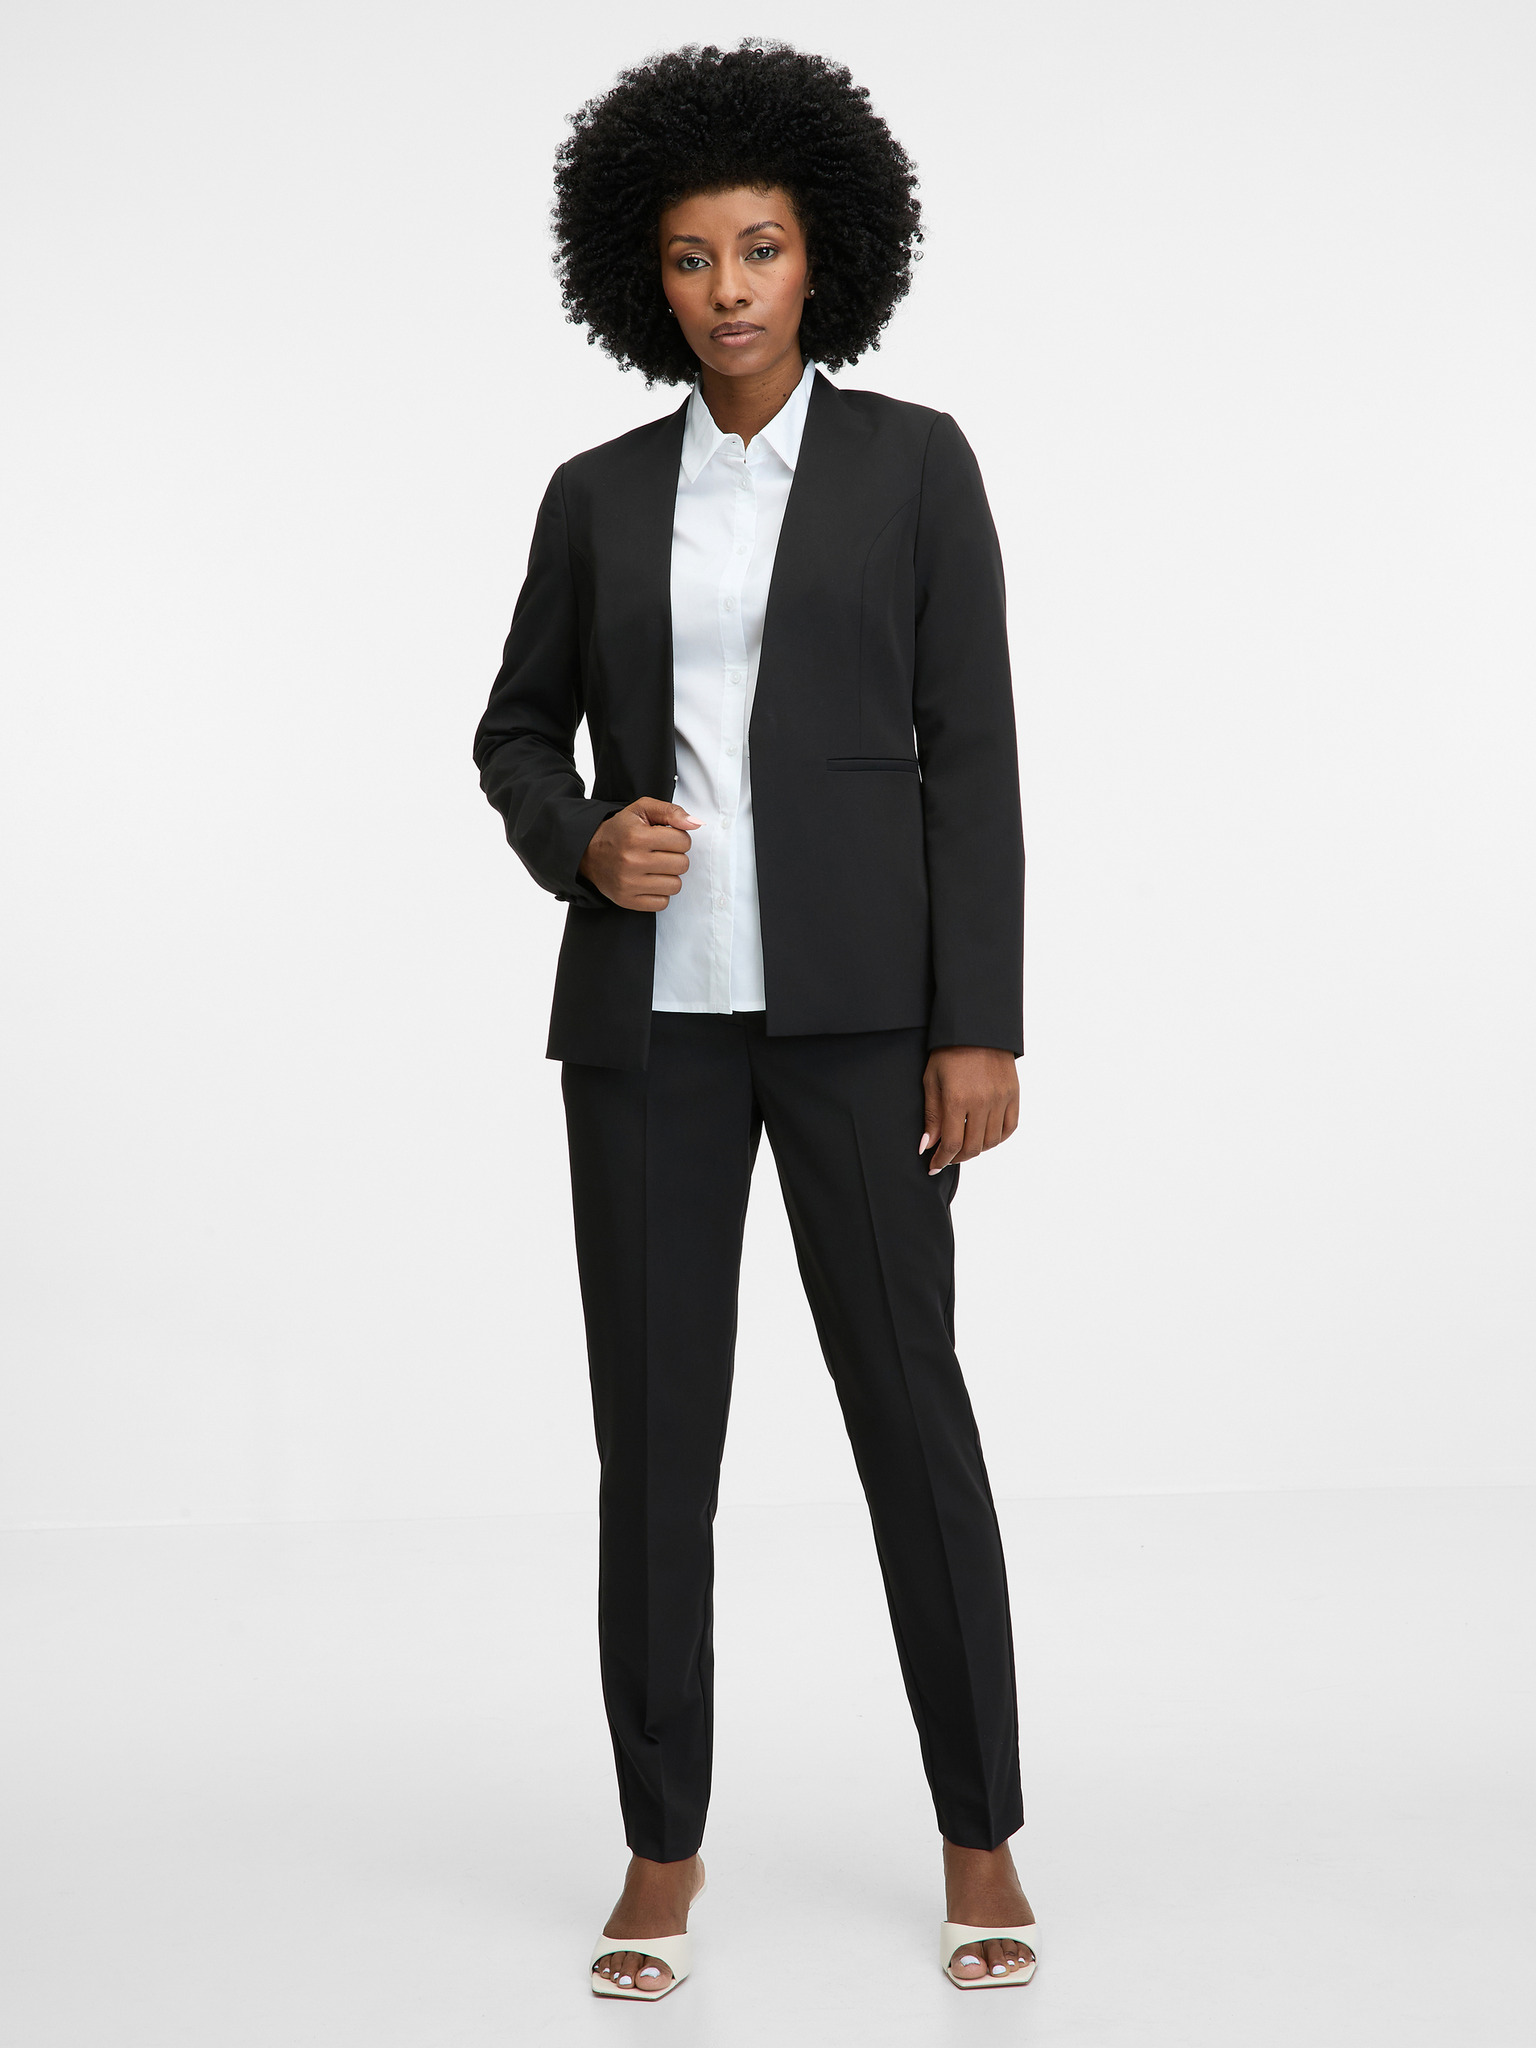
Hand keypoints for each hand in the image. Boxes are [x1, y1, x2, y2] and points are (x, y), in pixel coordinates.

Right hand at [579, 798, 701, 910]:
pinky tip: (649, 881)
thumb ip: (671, 811)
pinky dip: (660, 893)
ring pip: (675, 885)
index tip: (666, 838)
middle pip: (682, 864)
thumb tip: (696, 823)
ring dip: (669, 876)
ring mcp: (629, 883)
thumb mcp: (642, 810)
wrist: (588, 853)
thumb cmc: (620, 830)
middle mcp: (632, 861)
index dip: (679, 838)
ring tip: (655, 867)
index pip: (683, 842)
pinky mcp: (627, 900)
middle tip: (660, 853)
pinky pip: (663, 903)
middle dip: (676, 857)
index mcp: (637, 836)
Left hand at [919, 1047, 1019, 1174]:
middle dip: (957, 1158)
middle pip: (973, 1147)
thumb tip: (927, 1146)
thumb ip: (932, 1116)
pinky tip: (985, 1137)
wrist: (977, 1027)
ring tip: (964, 1147)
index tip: (933, 1166)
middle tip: (947, 1158)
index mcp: (957, 1099)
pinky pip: (1009, 1127)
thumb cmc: (948, 1052)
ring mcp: (1001, 1099)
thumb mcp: (932, 1080)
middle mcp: (982, 1102)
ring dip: (977, 1150)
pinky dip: (997, 1138)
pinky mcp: (1013, 1094)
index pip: (952, 1144)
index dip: (942, 1160)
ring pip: (992, 1141)